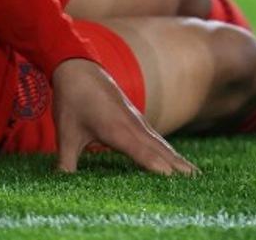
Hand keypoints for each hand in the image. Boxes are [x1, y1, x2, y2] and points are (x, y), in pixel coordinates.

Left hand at [51, 59, 194, 175]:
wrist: (78, 67)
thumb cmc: (72, 100)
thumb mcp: (66, 133)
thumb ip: (65, 163)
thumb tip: (58, 187)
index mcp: (116, 128)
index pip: (140, 150)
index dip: (155, 165)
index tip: (172, 178)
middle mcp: (132, 124)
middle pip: (158, 148)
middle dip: (176, 166)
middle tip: (196, 184)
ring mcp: (136, 120)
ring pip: (160, 142)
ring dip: (177, 158)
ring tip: (194, 175)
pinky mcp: (136, 119)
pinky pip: (155, 137)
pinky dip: (168, 149)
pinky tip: (174, 159)